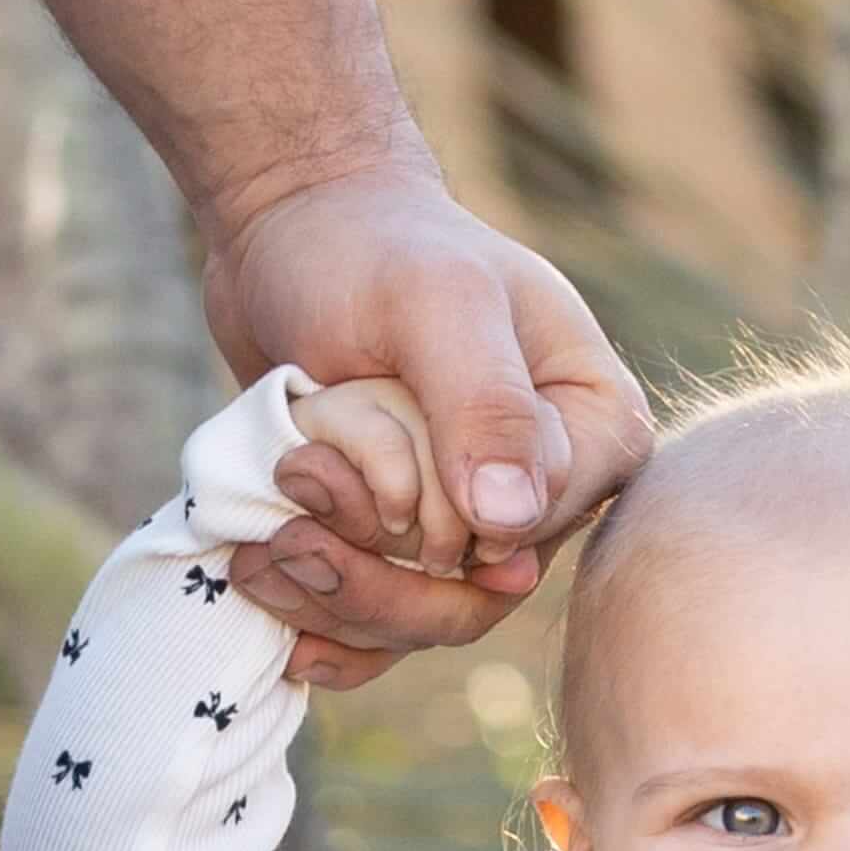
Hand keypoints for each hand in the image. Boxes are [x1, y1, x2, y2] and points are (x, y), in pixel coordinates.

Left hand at [206, 167, 648, 686]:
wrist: (295, 226)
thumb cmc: (375, 245)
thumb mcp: (436, 304)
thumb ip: (484, 404)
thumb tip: (510, 522)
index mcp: (590, 429)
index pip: (537, 533)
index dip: (452, 533)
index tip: (368, 483)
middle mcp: (541, 490)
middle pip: (475, 601)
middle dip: (375, 586)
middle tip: (287, 538)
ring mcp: (470, 522)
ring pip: (417, 621)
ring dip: (329, 601)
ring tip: (259, 551)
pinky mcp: (403, 539)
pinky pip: (375, 624)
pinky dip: (317, 622)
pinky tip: (268, 598)